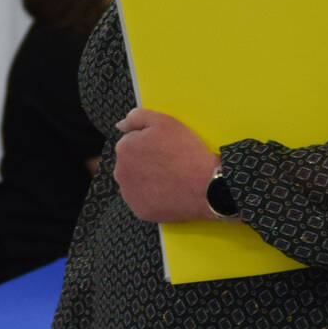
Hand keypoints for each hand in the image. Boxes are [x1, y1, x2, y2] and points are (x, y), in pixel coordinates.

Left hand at [111, 109, 217, 223]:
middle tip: (169, 163)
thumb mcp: (164, 122)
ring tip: (170, 178)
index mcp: (124, 148)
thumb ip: (137, 117)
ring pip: (136, 183)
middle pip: (131, 164)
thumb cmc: (187, 152)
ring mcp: (129, 194)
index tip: (164, 148)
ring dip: (147, 180)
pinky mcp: (140, 210)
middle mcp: (120, 172)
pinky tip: (169, 192)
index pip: (132, 143)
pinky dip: (153, 197)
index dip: (150, 144)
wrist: (206, 185)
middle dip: (145, 162)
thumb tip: (121, 125)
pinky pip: (144, 201)